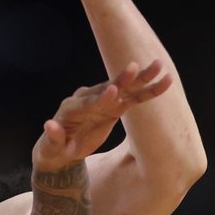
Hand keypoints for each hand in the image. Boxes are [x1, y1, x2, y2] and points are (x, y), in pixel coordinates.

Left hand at [32, 59, 170, 171]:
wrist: (61, 148)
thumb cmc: (54, 148)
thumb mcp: (50, 147)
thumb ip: (52, 137)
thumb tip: (49, 125)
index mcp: (72, 108)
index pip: (88, 102)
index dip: (101, 98)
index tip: (114, 90)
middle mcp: (88, 99)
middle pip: (108, 88)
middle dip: (122, 79)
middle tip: (134, 67)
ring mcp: (103, 101)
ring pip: (124, 88)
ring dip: (141, 78)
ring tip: (159, 66)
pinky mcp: (115, 107)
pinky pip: (133, 98)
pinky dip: (148, 91)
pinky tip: (165, 82)